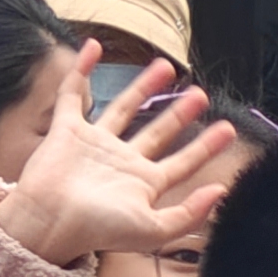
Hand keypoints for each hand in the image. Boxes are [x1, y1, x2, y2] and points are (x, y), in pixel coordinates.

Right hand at [0, 46, 236, 268]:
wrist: (50, 222)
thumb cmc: (99, 229)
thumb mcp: (153, 230)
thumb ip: (190, 214)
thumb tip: (221, 191)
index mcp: (144, 183)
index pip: (183, 162)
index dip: (206, 146)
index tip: (227, 129)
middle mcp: (122, 161)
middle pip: (158, 131)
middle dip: (179, 113)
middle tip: (200, 94)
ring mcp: (94, 144)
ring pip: (123, 108)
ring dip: (143, 87)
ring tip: (165, 66)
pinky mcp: (66, 130)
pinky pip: (72, 94)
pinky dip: (80, 70)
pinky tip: (93, 46)